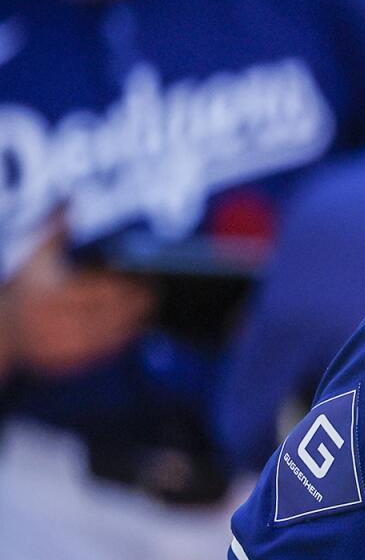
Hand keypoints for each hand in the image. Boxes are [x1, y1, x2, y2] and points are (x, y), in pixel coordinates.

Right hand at [0, 223, 153, 378]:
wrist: (2, 327)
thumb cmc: (23, 286)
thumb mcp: (35, 254)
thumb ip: (55, 228)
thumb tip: (70, 198)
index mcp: (48, 292)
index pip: (96, 290)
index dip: (124, 285)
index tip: (146, 280)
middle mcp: (52, 320)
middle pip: (105, 313)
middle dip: (133, 305)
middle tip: (154, 295)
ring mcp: (56, 344)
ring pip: (104, 336)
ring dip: (130, 325)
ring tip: (148, 312)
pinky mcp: (61, 362)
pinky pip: (96, 354)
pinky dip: (116, 343)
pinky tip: (131, 332)